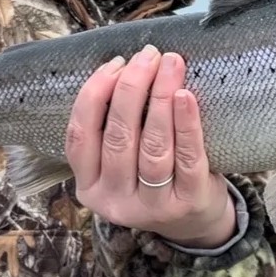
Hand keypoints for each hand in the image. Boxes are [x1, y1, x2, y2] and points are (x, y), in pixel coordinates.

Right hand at [66, 45, 235, 249]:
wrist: (195, 221)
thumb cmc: (154, 178)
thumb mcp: (121, 163)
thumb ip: (114, 128)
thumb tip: (125, 66)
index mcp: (89, 186)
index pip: (80, 135)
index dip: (94, 94)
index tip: (115, 63)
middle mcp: (114, 200)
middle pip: (119, 136)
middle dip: (132, 88)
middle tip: (149, 55)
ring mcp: (152, 206)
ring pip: (153, 146)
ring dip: (160, 97)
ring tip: (171, 65)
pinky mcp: (188, 202)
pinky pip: (187, 157)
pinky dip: (186, 123)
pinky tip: (186, 96)